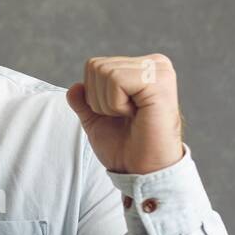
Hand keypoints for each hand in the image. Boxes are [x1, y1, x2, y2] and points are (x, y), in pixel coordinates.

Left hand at [66, 54, 183, 173]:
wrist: (141, 171)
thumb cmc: (125, 149)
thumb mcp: (97, 122)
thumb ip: (84, 102)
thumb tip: (75, 87)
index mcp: (142, 69)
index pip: (94, 65)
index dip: (94, 96)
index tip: (118, 115)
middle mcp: (154, 64)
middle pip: (96, 66)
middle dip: (99, 99)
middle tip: (124, 118)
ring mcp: (159, 70)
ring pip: (104, 72)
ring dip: (108, 103)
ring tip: (131, 117)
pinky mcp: (159, 81)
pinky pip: (115, 80)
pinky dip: (115, 103)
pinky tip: (136, 114)